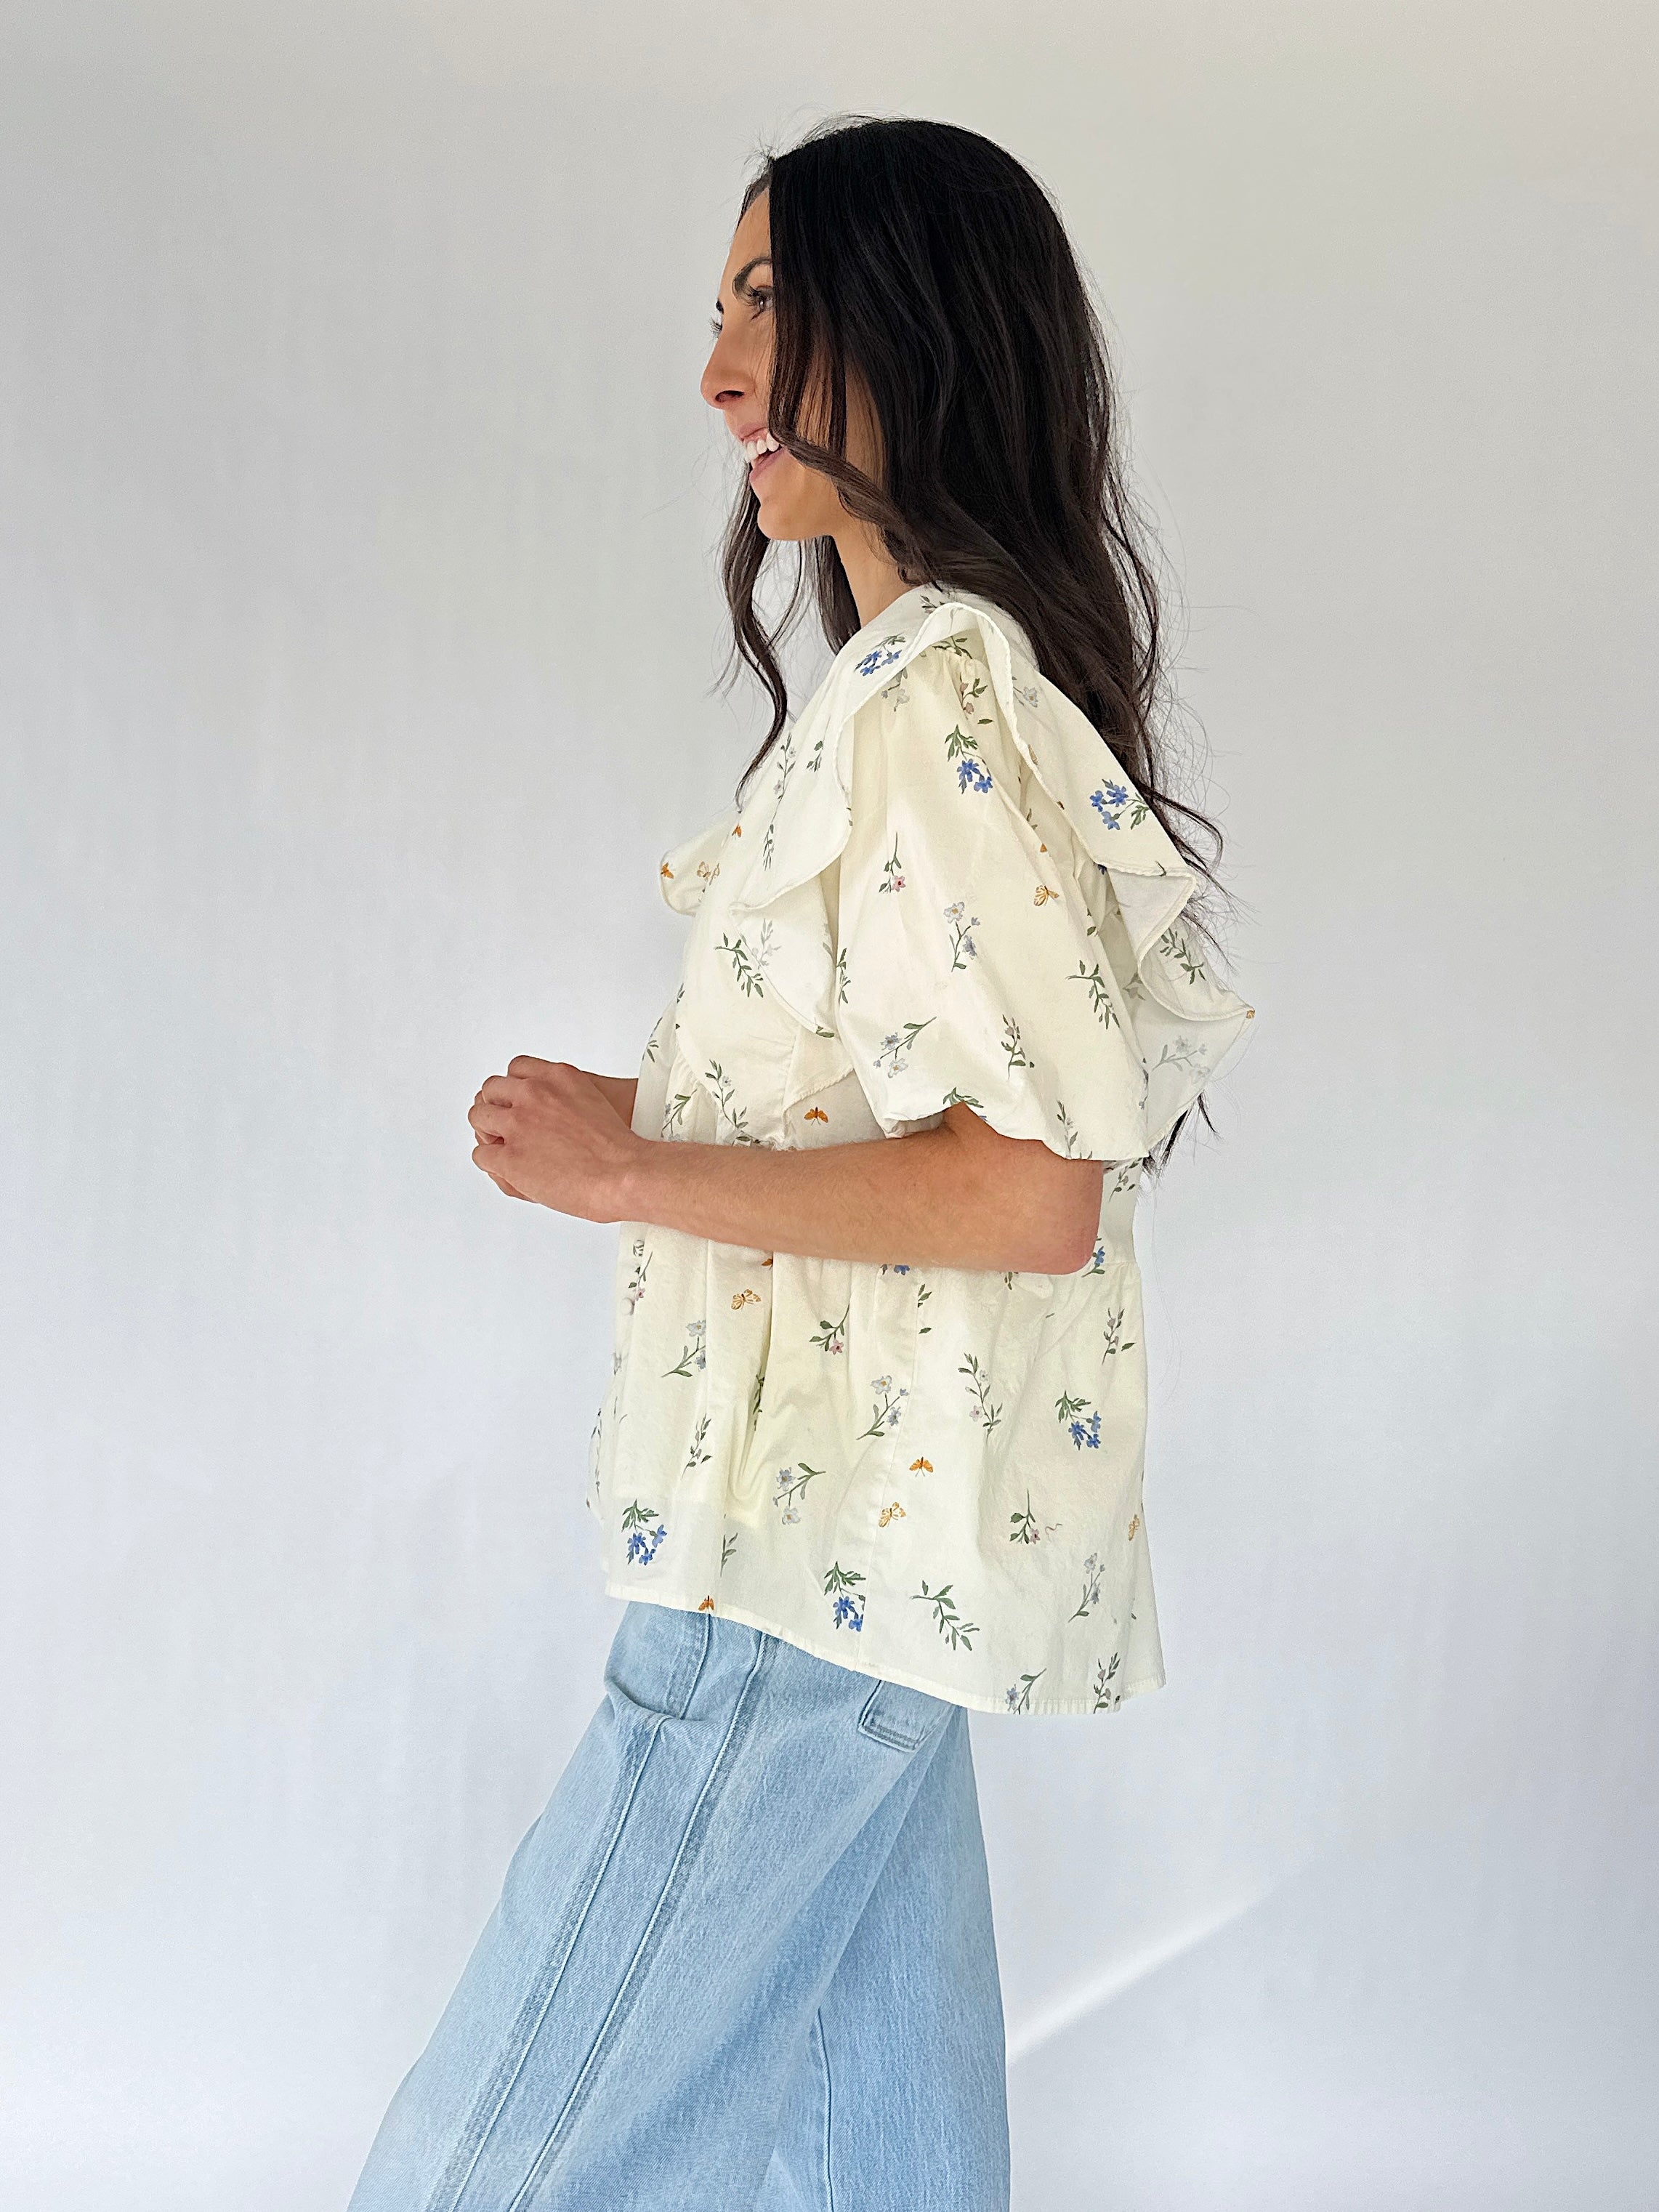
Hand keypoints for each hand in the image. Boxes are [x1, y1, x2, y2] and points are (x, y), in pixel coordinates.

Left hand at [468, 1057, 642, 1218]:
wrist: (625, 1174)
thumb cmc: (620, 1146)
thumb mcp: (596, 1099)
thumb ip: (568, 1095)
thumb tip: (555, 1104)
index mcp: (558, 1077)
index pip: (518, 1068)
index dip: (515, 1087)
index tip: (519, 1100)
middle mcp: (534, 1095)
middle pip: (493, 1088)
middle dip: (497, 1105)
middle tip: (507, 1124)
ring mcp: (518, 1125)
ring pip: (479, 1116)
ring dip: (487, 1130)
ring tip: (500, 1144)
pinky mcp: (510, 1157)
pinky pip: (482, 1154)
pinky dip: (491, 1162)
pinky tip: (505, 1168)